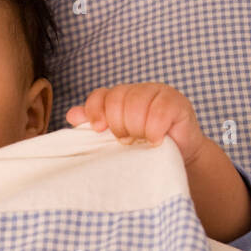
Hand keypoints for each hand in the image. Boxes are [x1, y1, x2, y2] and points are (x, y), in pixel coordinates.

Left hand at [65, 83, 205, 167]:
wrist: (179, 159)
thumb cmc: (145, 150)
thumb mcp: (117, 139)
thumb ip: (96, 125)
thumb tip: (71, 115)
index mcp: (121, 98)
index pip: (100, 95)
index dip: (95, 111)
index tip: (99, 129)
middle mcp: (138, 91)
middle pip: (116, 98)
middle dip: (119, 125)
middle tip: (128, 141)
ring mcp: (159, 93)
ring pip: (136, 103)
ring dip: (137, 128)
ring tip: (143, 141)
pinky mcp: (177, 103)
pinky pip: (159, 112)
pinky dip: (154, 130)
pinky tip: (156, 140)